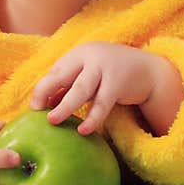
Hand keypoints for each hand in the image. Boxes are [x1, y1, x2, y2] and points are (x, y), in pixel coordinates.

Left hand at [29, 42, 159, 134]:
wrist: (149, 70)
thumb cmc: (113, 74)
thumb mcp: (89, 76)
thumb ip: (70, 86)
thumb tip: (45, 105)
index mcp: (78, 54)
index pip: (55, 72)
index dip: (42, 89)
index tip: (34, 108)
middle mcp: (89, 57)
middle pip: (62, 76)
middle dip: (46, 93)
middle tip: (37, 112)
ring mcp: (104, 68)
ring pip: (80, 90)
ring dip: (65, 106)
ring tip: (53, 121)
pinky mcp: (118, 83)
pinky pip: (102, 104)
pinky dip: (92, 118)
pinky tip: (84, 130)